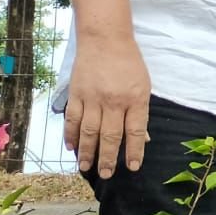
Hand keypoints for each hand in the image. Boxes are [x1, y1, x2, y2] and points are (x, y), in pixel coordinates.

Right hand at [63, 36, 150, 178]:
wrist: (105, 39)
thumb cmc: (129, 63)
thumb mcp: (144, 86)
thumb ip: (140, 112)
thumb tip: (143, 138)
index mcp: (135, 99)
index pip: (135, 132)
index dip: (134, 151)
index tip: (131, 167)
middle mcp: (114, 101)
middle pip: (110, 136)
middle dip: (107, 158)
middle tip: (106, 174)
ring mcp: (93, 98)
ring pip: (89, 131)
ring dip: (87, 151)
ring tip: (86, 168)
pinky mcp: (76, 93)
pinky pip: (73, 118)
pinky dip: (71, 134)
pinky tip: (71, 147)